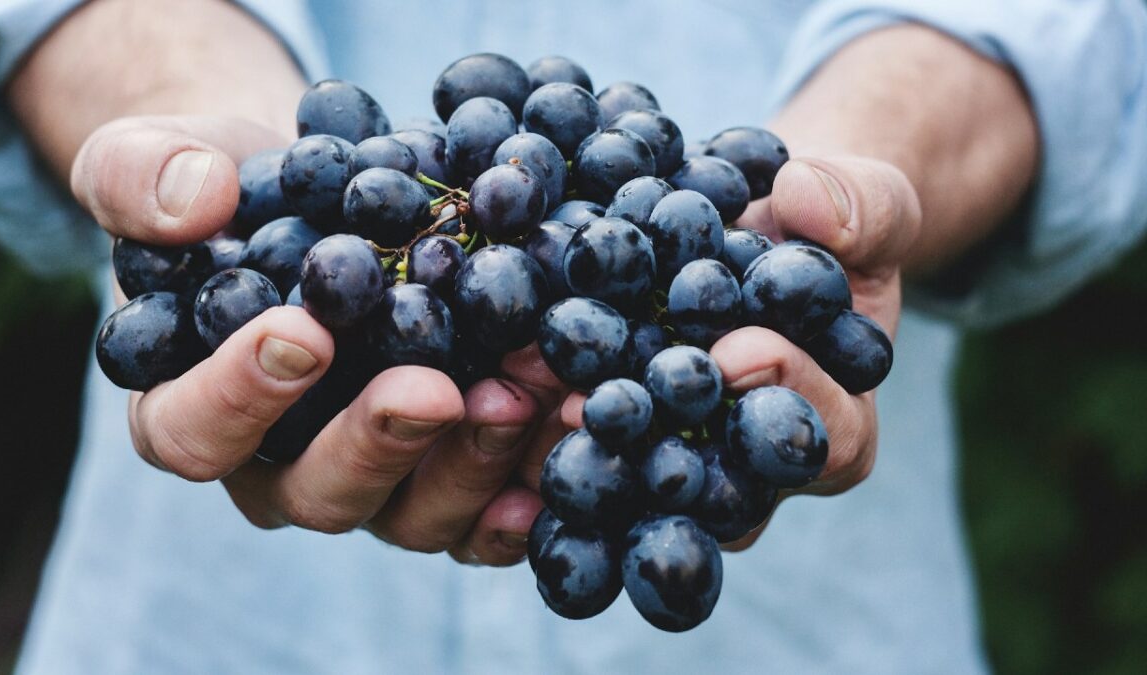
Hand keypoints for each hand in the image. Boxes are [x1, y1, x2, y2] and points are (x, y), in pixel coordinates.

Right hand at [73, 114, 570, 564]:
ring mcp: (373, 481)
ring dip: (475, 461)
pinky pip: (486, 510)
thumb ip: (142, 177)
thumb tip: (194, 202)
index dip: (239, 397)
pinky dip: (531, 484)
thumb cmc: (228, 193)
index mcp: (191, 410)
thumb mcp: (157, 159)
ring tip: (528, 393)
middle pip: (318, 493)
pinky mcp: (446, 475)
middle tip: (435, 390)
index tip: (302, 332)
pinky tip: (570, 436)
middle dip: (380, 443)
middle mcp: (281, 467)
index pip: (193, 433)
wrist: (321, 201)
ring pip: (414, 513)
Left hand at [552, 153, 920, 548]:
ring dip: (575, 441)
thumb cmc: (826, 226)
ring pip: (632, 478)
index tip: (740, 350)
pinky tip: (485, 381)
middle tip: (599, 403)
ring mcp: (677, 458)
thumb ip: (860, 207)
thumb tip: (809, 203)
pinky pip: (577, 441)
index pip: (825, 438)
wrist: (758, 227)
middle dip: (657, 442)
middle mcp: (750, 467)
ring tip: (523, 390)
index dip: (788, 397)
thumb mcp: (867, 202)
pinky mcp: (614, 434)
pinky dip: (531, 415)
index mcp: (834, 425)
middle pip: (713, 485)